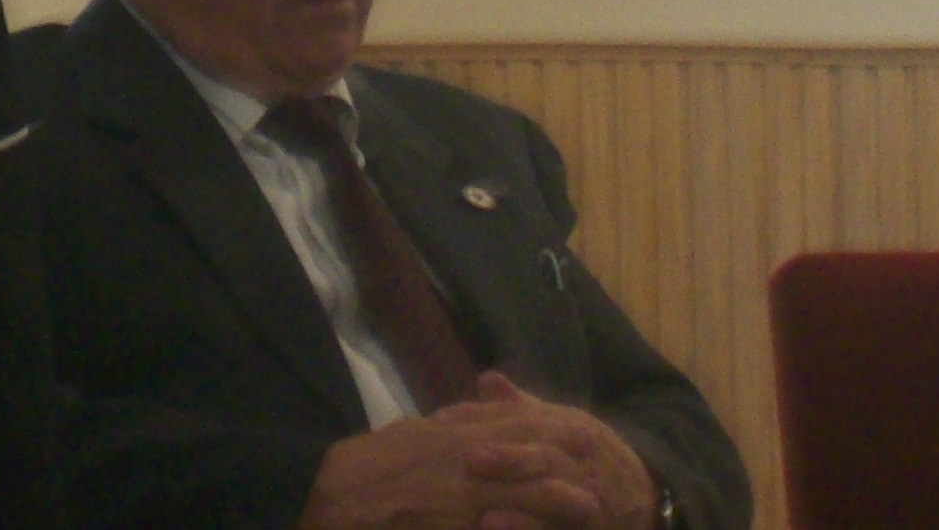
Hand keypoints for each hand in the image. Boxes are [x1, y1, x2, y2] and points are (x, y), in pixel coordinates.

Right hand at [298, 393, 608, 529]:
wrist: (338, 497)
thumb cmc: (366, 466)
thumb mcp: (410, 435)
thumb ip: (444, 429)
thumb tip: (466, 419)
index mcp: (453, 434)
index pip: (511, 425)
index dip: (548, 426)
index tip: (578, 428)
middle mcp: (466, 459)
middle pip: (528, 455)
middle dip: (566, 457)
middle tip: (600, 459)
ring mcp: (465, 496)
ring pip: (525, 494)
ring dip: (561, 499)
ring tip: (593, 506)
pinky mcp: (459, 525)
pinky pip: (504, 527)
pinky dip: (525, 529)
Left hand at [449, 375, 659, 529]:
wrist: (644, 499)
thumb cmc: (590, 458)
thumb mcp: (563, 425)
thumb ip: (523, 408)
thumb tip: (485, 378)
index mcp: (572, 434)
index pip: (533, 425)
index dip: (498, 424)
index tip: (454, 424)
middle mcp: (582, 469)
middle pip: (547, 462)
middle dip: (511, 461)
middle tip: (470, 460)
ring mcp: (588, 505)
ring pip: (558, 505)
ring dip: (523, 512)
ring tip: (485, 517)